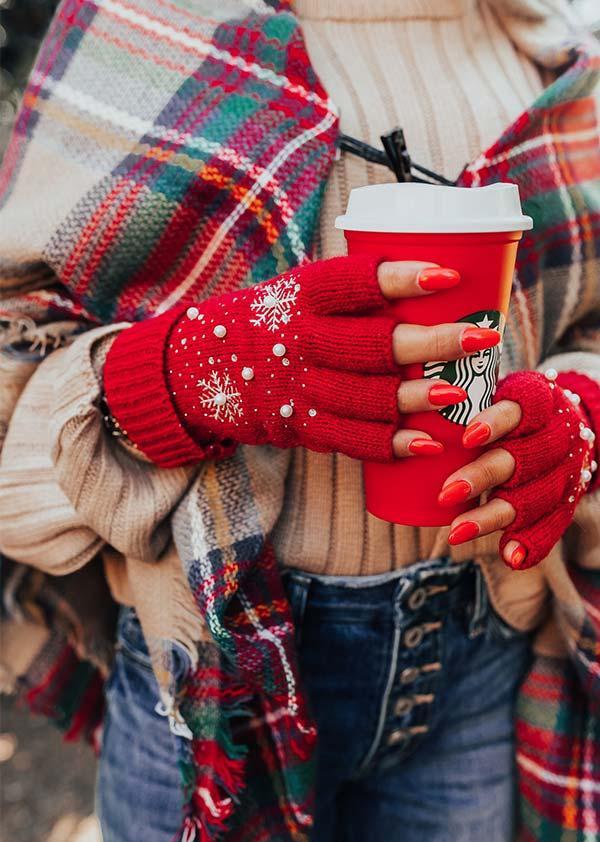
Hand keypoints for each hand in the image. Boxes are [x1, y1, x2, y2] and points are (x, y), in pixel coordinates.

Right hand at [104, 254, 501, 465]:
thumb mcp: (295, 291)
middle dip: (433, 343)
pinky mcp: (298, 426)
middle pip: (373, 344)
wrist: (199, 367)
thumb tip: (437, 284)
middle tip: (481, 338)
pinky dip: (391, 444)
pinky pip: (349, 439)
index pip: (354, 283)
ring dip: (417, 398)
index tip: (447, 277)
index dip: (401, 280)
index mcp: (300, 295)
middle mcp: (299, 340)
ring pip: (366, 396)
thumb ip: (350, 293)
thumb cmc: (270, 320)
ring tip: (459, 393)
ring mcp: (297, 387)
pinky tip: (429, 444)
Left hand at [437, 370, 596, 569]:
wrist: (568, 425)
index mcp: (538, 401)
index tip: (466, 438)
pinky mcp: (569, 498)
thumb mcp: (496, 394)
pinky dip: (531, 542)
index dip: (496, 423)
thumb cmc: (512, 411)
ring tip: (457, 531)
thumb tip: (410, 418)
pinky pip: (553, 524)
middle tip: (445, 493)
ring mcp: (565, 469)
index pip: (519, 409)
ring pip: (533, 496)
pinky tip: (510, 556)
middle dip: (483, 476)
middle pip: (521, 457)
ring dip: (493, 515)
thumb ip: (460, 403)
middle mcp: (556, 435)